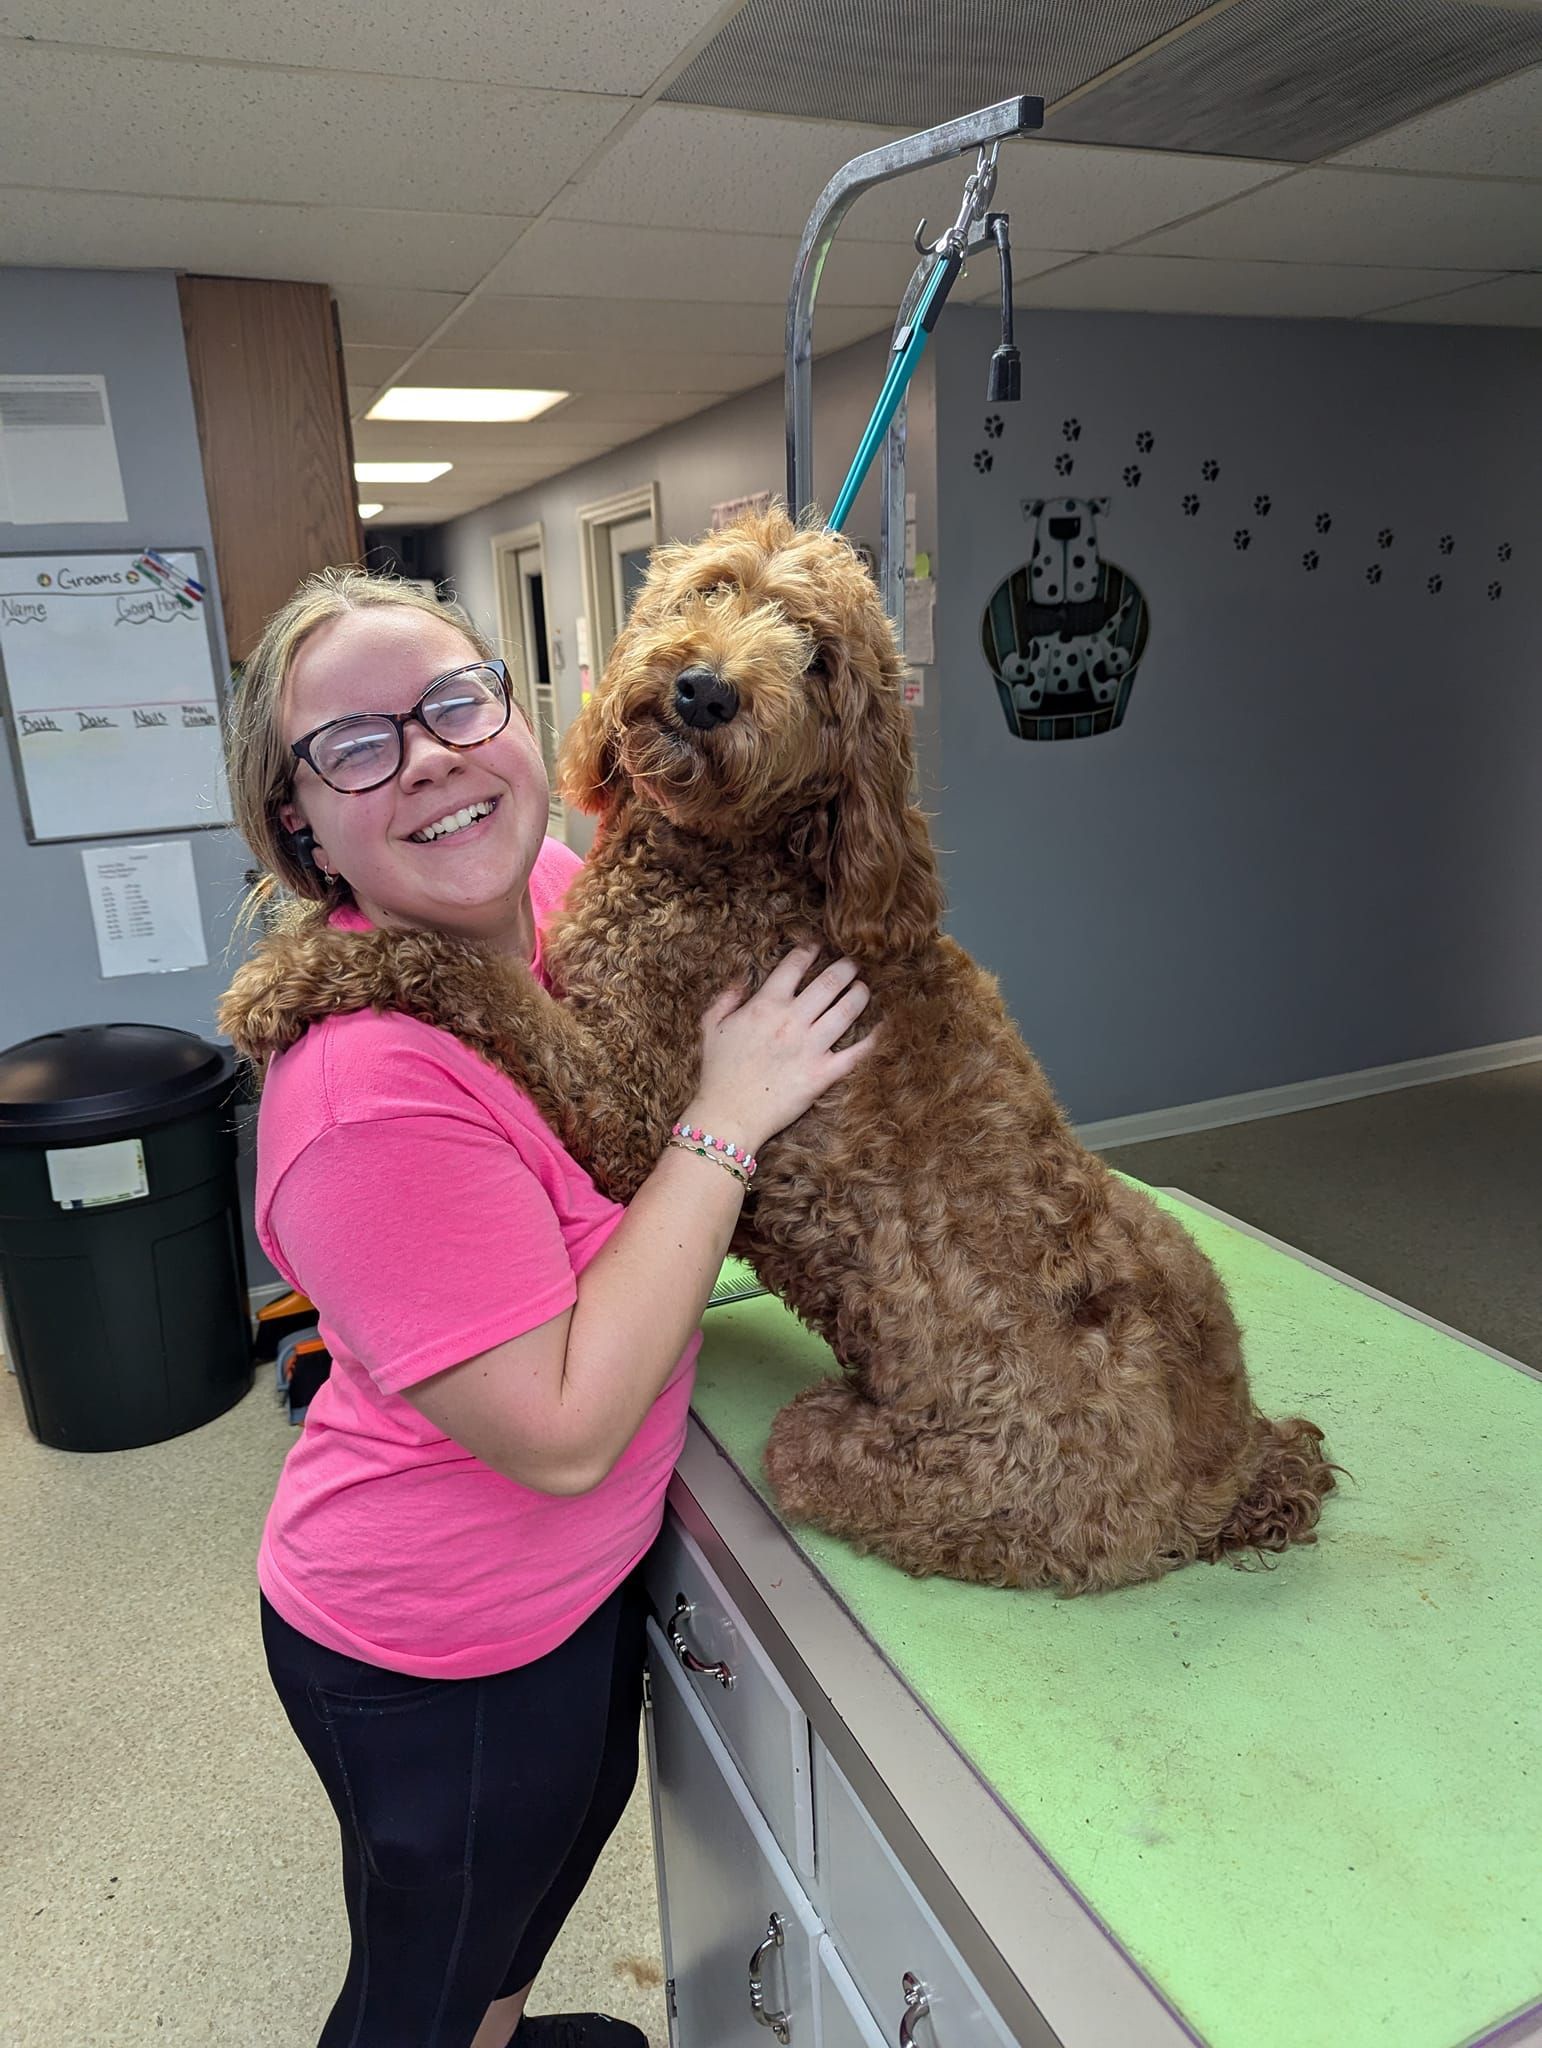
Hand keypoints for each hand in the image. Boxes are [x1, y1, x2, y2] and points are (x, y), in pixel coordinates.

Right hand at [685, 945, 875, 1154]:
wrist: (727, 1117)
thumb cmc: (717, 1074)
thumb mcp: (711, 1028)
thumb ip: (725, 999)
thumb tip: (742, 981)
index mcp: (765, 1005)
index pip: (794, 966)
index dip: (809, 950)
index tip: (818, 946)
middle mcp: (791, 1021)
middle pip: (829, 982)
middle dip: (846, 967)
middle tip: (854, 963)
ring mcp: (810, 1047)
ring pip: (847, 1010)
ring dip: (860, 994)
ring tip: (864, 988)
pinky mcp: (822, 1074)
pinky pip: (857, 1052)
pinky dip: (875, 1038)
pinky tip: (885, 1026)